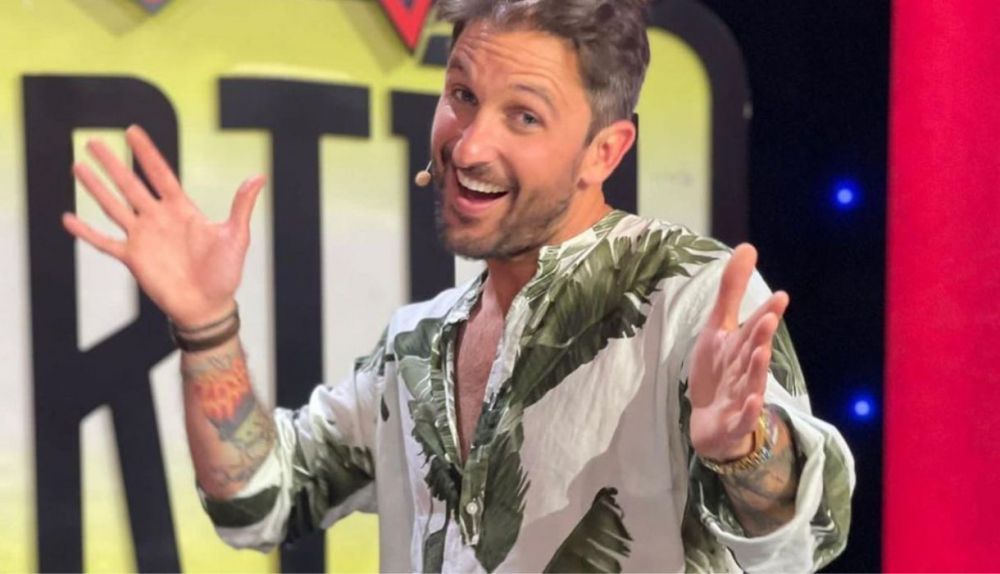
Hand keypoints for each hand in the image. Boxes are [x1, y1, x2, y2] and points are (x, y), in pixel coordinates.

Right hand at [62, 125, 265, 326]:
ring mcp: (143, 237)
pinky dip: (86, 232)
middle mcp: (158, 218)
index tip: (131, 130)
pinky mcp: (133, 258)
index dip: (146, 153)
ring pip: (113, 206)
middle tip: (93, 141)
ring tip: (77, 166)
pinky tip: (68, 219)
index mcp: (181, 209)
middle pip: (130, 184)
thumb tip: (258, 177)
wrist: (208, 306)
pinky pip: (104, 243)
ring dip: (95, 188)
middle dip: (112, 163)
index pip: (160, 174)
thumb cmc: (225, 272)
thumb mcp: (236, 236)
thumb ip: (241, 206)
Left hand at [688, 244, 788, 460]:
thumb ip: (732, 291)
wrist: (709, 422)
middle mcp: (745, 369)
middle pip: (753, 350)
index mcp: (742, 346)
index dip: (766, 312)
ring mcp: (741, 396)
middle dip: (761, 335)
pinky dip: (749, 409)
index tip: (780, 296)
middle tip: (769, 317)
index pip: (755, 327)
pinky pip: (743, 416)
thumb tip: (748, 247)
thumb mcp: (718, 328)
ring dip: (757, 368)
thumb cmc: (718, 372)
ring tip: (761, 351)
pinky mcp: (732, 420)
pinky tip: (755, 400)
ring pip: (751, 381)